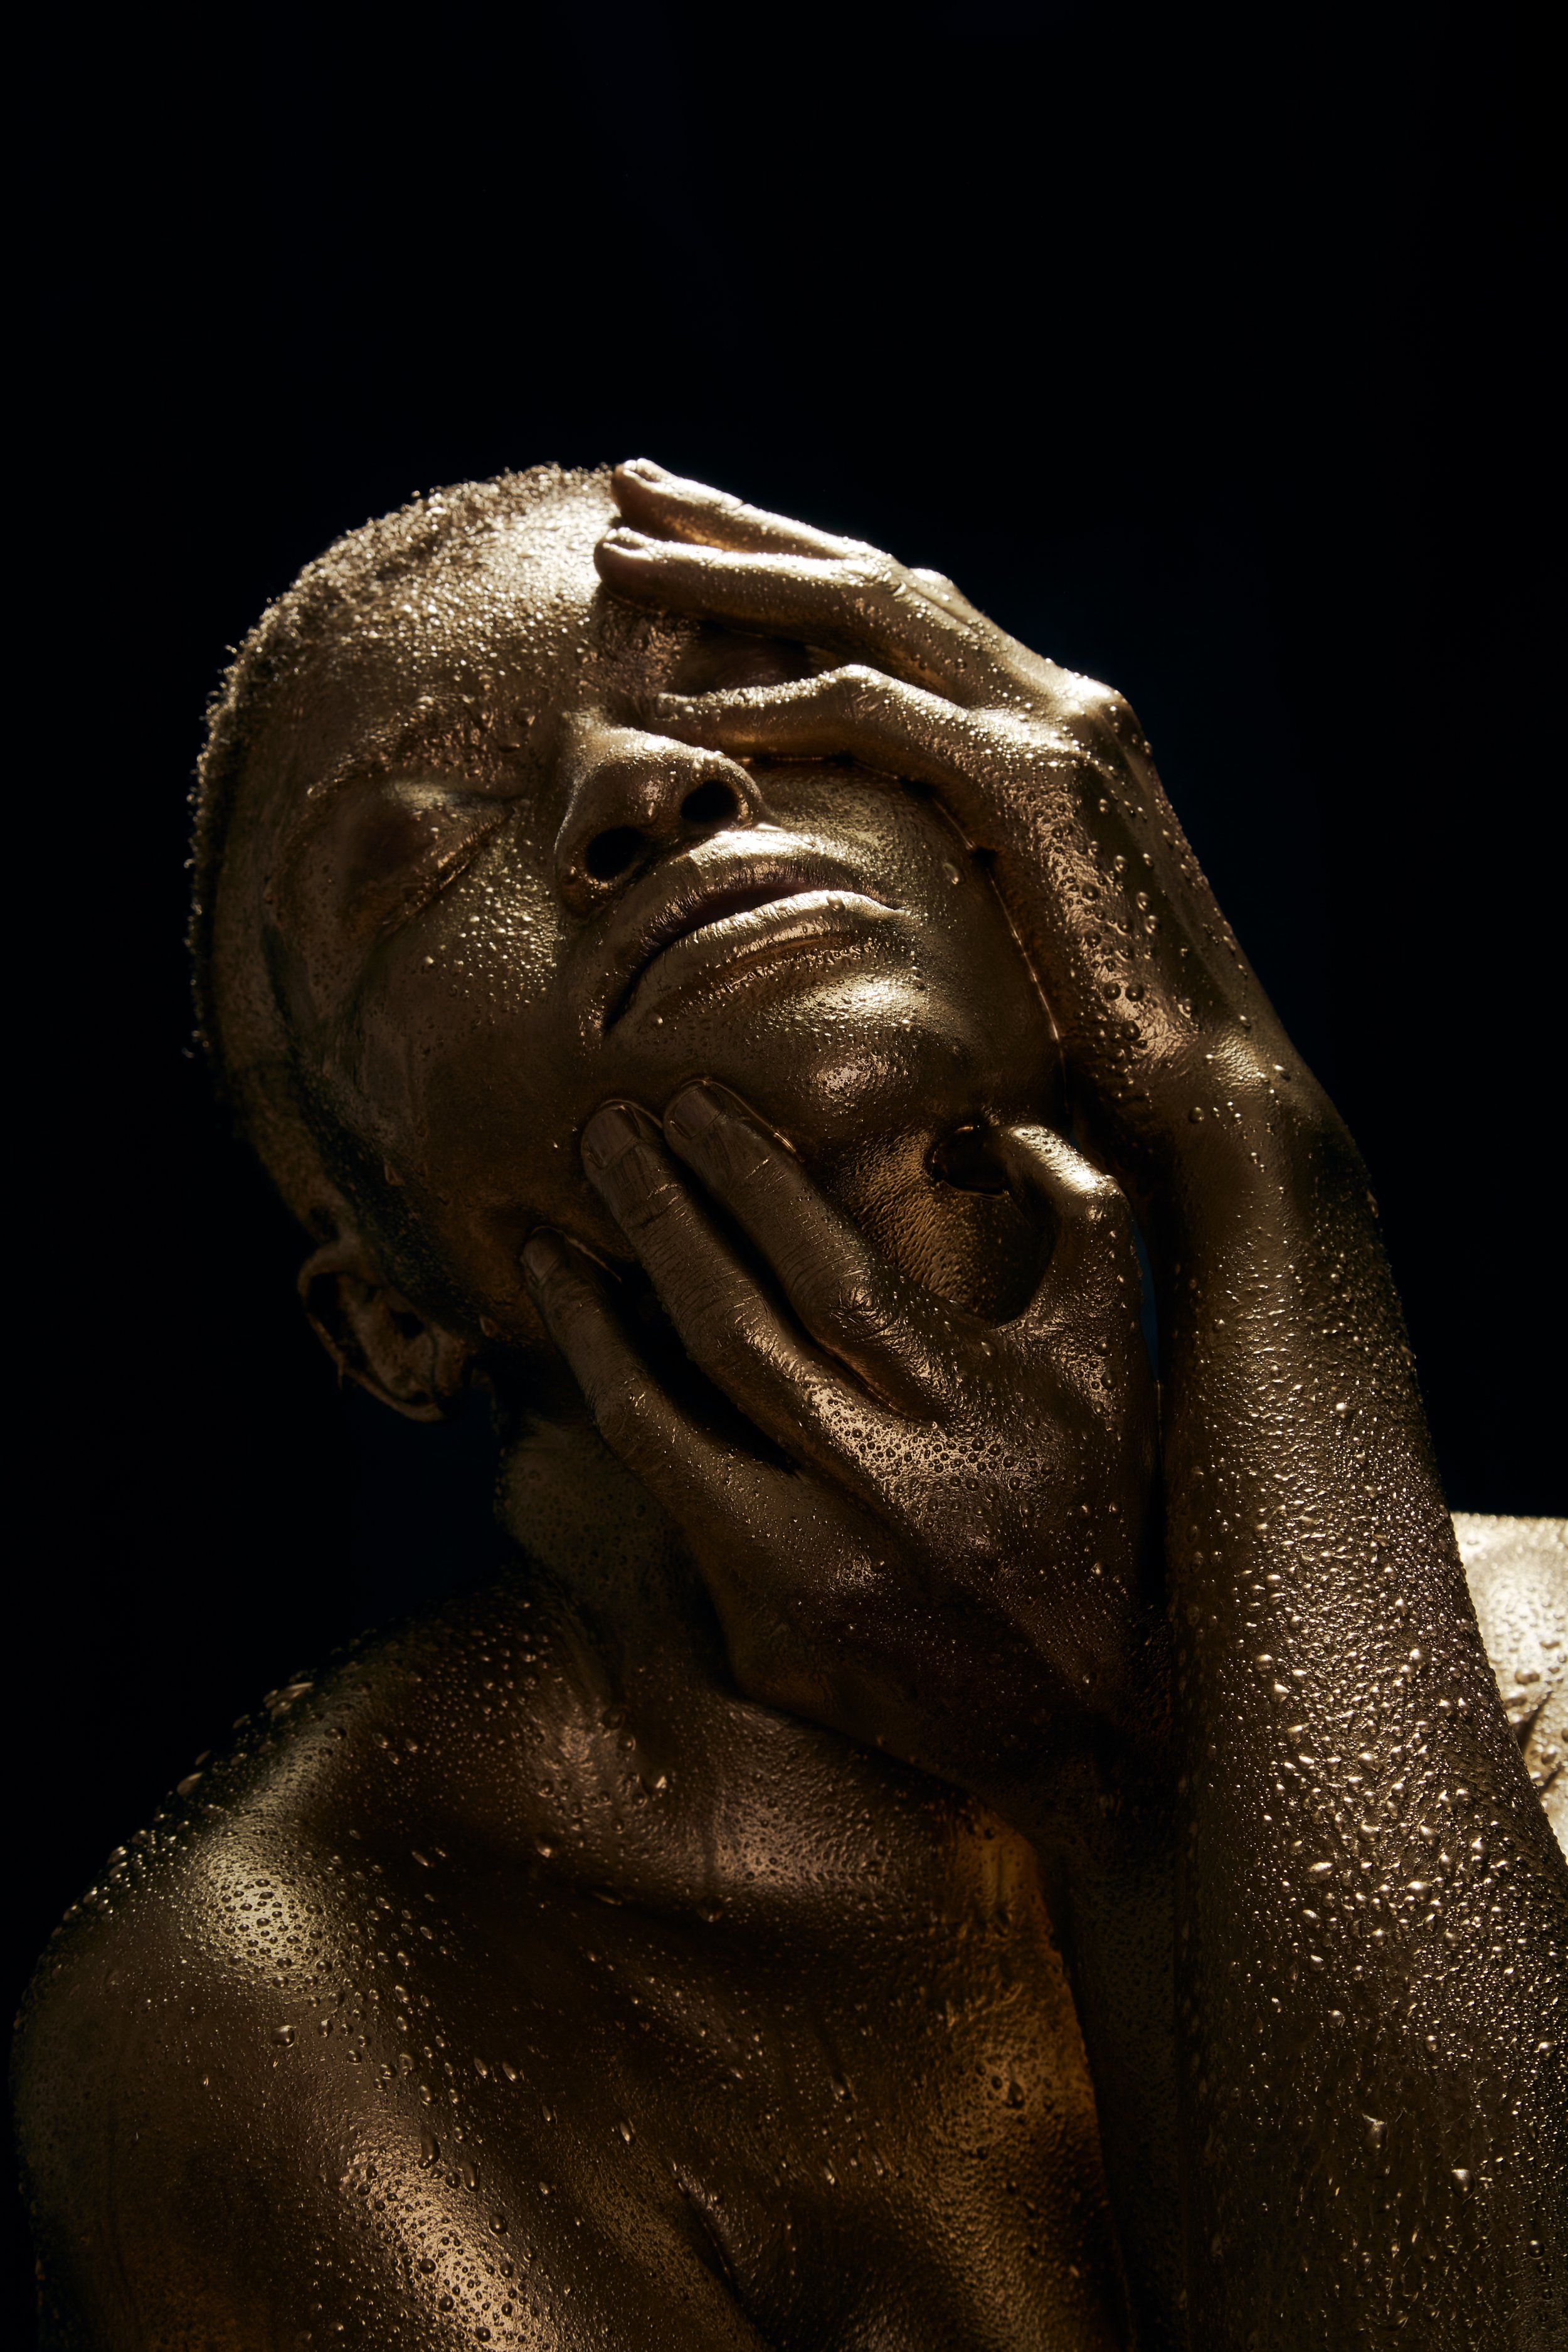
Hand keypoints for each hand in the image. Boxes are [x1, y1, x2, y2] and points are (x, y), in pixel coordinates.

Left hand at [522, 1081, 1161, 1819]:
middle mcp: (881, 1494)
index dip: (746, 1176)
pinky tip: (593, 1370)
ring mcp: (808, 1577)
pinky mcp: (764, 1640)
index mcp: (968, 1413)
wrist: (1090, 1727)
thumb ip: (1081, 1219)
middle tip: (605, 1134)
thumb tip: (987, 1125)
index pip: (826, 1266)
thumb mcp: (1116, 1359)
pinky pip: (670, 1511)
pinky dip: (628, 1428)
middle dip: (654, 1213)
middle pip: (727, 1326)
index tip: (692, 1105)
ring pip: (657, 1426)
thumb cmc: (1098, 1511)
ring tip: (548, 1251)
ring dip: (590, 1327)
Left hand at [597, 460, 1321, 1198]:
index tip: (685, 541)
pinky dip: (779, 705)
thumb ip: (948, 863)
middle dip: (743, 527)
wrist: (1215, 1102)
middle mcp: (1063, 703)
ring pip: (870, 611)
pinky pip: (882, 717)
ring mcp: (1060, 733)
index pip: (906, 612)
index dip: (791, 562)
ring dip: (735, 577)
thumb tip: (850, 868)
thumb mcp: (1010, 926)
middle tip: (630, 485)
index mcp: (1055, 727)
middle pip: (876, 576)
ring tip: (621, 557)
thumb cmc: (1105, 1050)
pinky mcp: (1043, 790)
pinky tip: (689, 713)